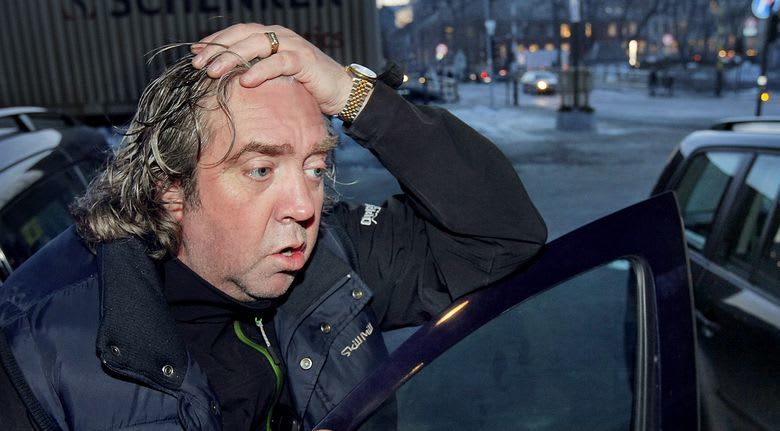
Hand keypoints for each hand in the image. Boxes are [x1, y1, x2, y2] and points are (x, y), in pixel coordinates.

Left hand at [191, 23, 351, 115]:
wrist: (342, 93)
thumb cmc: (307, 89)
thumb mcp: (276, 80)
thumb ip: (256, 74)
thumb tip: (226, 83)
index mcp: (271, 38)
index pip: (237, 34)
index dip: (215, 42)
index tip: (195, 54)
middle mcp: (280, 36)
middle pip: (242, 35)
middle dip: (218, 49)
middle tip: (198, 64)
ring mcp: (293, 46)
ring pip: (257, 44)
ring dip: (233, 57)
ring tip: (214, 71)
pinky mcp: (304, 60)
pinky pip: (279, 62)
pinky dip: (261, 70)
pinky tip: (246, 80)